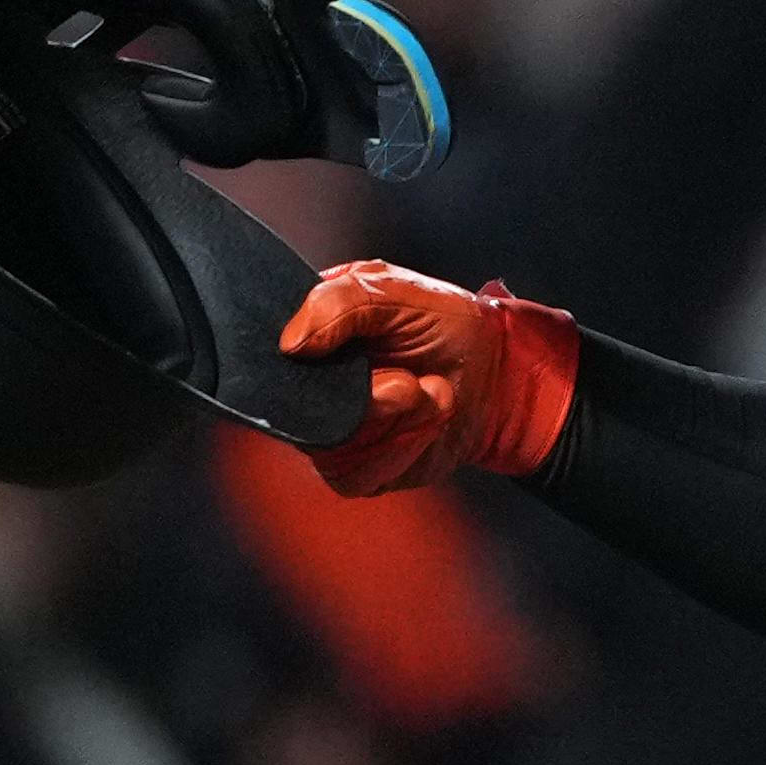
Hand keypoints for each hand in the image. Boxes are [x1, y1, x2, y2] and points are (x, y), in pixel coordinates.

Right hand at [276, 264, 578, 496]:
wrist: (499, 374)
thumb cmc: (445, 325)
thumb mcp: (396, 291)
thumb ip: (341, 303)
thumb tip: (291, 343)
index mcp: (306, 337)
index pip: (266, 359)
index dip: (303, 361)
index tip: (355, 352)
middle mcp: (309, 389)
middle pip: (300, 409)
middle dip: (367, 397)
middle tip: (407, 379)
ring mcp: (330, 433)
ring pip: (333, 445)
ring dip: (395, 419)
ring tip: (428, 390)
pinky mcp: (357, 470)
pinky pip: (357, 473)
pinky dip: (402, 447)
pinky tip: (427, 421)